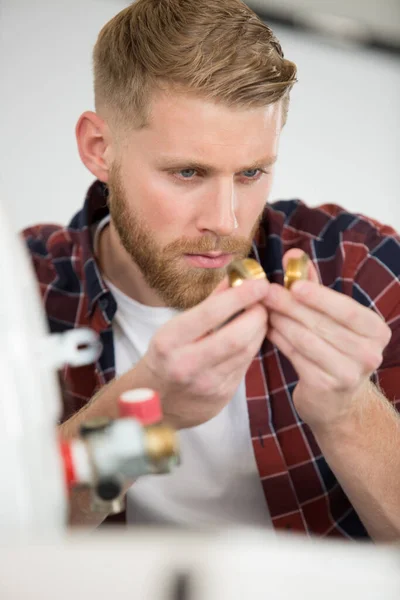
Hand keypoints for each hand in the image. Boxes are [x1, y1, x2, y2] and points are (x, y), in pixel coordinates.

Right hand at [135, 277, 268, 428]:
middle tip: (264, 301)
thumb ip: (208, 304)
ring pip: (246, 351)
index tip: (259, 283)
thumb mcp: (175, 328)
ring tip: (260, 315)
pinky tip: (252, 335)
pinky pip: (245, 365)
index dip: (240, 296)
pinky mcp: (221, 395)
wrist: (157, 401)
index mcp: (169, 341)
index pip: (210, 313)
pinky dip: (253, 345)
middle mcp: (186, 365)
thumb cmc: (166, 356)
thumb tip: (235, 278)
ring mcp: (206, 384)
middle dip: (257, 314)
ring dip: (260, 329)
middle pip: (236, 336)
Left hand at [263, 249, 391, 431]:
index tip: (293, 285)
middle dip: (289, 305)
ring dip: (280, 321)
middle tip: (265, 292)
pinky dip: (279, 340)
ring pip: (305, 339)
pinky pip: (295, 356)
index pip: (347, 310)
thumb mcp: (330, 317)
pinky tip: (267, 329)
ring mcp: (348, 373)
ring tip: (263, 309)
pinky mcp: (325, 386)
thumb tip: (293, 255)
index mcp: (375, 331)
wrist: (337, 401)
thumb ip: (313, 286)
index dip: (320, 296)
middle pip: (321, 323)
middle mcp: (368, 354)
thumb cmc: (333, 348)